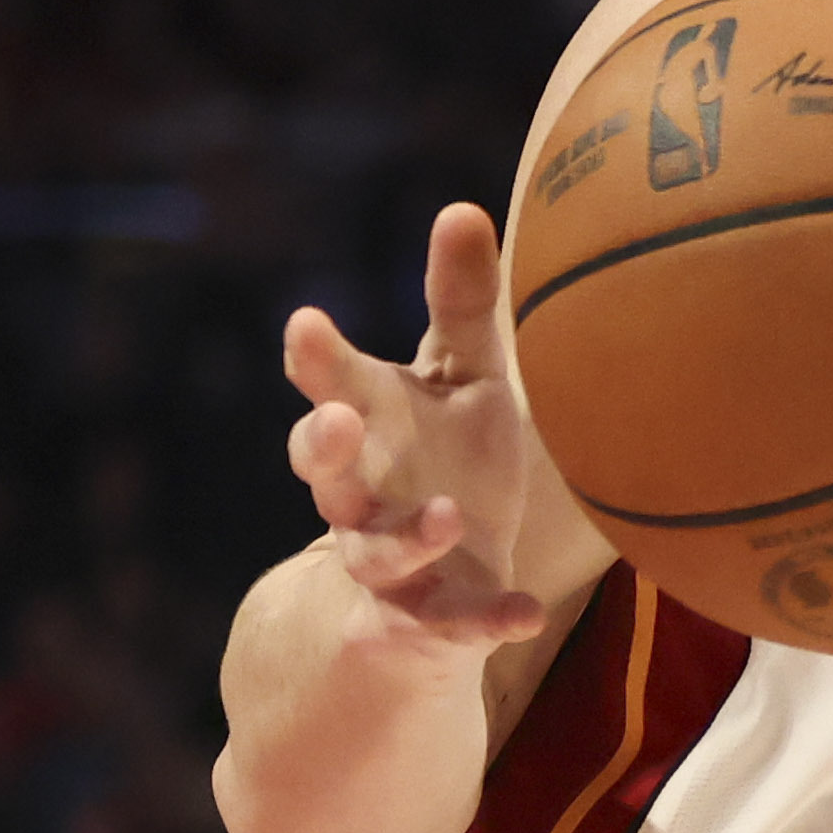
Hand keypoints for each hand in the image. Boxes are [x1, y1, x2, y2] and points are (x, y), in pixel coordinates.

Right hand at [276, 203, 554, 646]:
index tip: (306, 326)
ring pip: (378, 554)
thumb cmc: (452, 461)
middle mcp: (362, 496)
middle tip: (334, 419)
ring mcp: (390, 564)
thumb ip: (461, 306)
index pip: (331, 387)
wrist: (448, 583)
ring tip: (445, 517)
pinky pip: (453, 625)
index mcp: (368, 426)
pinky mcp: (430, 620)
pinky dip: (486, 620)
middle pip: (325, 475)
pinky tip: (526, 615)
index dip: (316, 362)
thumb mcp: (462, 380)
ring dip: (407, 538)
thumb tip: (461, 207)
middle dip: (322, 449)